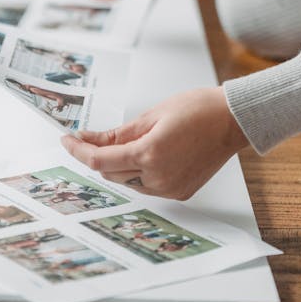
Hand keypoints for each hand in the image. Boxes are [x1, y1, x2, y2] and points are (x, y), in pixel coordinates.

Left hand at [61, 87, 247, 201]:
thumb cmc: (198, 108)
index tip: (67, 140)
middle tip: (95, 137)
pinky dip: (142, 172)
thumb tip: (90, 140)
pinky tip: (151, 154)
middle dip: (102, 156)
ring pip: (130, 182)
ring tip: (135, 141)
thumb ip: (119, 133)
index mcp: (149, 154)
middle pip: (112, 173)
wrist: (233, 120)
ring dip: (122, 166)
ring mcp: (170, 188)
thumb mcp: (153, 114)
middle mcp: (158, 177)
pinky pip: (149, 186)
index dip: (79, 151)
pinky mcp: (180, 192)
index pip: (100, 161)